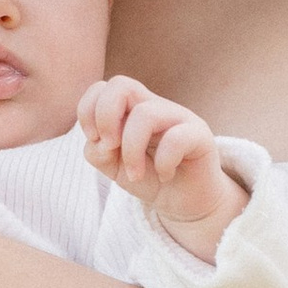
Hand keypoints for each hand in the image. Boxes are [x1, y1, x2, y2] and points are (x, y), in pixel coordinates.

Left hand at [78, 73, 249, 262]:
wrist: (185, 202)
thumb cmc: (149, 178)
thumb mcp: (113, 167)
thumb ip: (98, 152)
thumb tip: (102, 142)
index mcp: (130, 108)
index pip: (101, 88)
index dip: (87, 111)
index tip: (95, 141)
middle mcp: (154, 106)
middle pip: (121, 84)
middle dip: (105, 117)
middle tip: (110, 147)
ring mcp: (179, 117)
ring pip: (145, 114)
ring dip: (131, 151)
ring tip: (135, 174)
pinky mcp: (200, 135)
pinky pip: (177, 138)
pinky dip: (164, 163)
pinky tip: (165, 175)